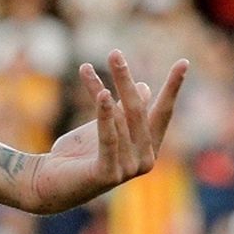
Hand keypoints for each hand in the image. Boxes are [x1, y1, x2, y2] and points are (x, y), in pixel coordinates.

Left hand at [28, 51, 186, 213]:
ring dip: (98, 90)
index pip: (163, 111)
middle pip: (138, 110)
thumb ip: (126, 110)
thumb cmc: (80, 153)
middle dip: (125, 80)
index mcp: (148, 147)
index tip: (184, 61)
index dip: (173, 87)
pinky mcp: (108, 174)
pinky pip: (108, 138)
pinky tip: (102, 93)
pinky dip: (105, 115)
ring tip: (84, 67)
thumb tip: (144, 87)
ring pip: (118, 120)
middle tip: (114, 53)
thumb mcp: (107, 126)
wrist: (50, 180)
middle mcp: (145, 160)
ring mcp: (129, 170)